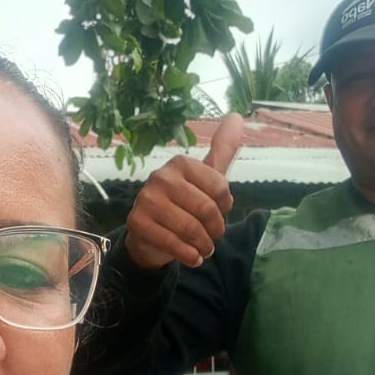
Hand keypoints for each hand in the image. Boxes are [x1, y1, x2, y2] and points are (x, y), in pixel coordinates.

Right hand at [124, 113, 244, 268]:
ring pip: (191, 229)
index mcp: (180, 163)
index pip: (220, 188)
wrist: (148, 234)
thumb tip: (237, 117)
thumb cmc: (182, 204)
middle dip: (215, 230)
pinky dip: (189, 256)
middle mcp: (161, 177)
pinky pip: (174, 244)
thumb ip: (222, 150)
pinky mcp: (137, 222)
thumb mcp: (205, 178)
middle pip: (207, 209)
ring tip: (203, 248)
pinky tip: (192, 257)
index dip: (225, 207)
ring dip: (204, 245)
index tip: (218, 212)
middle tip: (212, 237)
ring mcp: (146, 199)